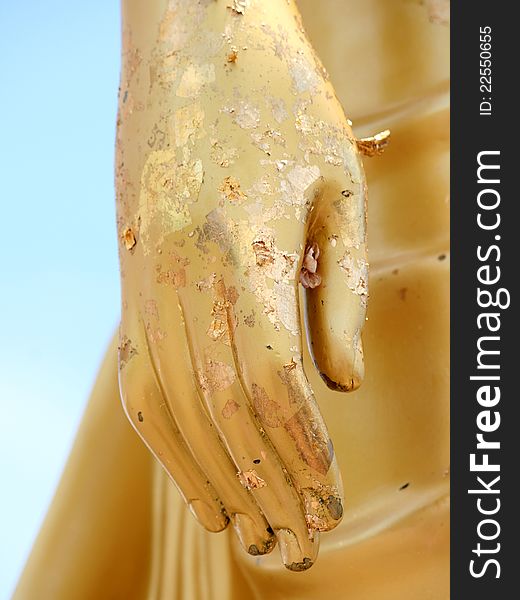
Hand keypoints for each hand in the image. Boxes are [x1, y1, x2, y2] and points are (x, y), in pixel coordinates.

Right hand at [116, 0, 366, 570]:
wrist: (194, 44)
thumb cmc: (281, 102)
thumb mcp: (338, 186)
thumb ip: (343, 291)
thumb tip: (343, 386)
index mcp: (242, 245)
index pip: (272, 382)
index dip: (303, 451)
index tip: (331, 499)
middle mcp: (180, 272)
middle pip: (221, 410)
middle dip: (264, 486)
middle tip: (297, 545)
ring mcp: (145, 278)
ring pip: (174, 406)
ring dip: (214, 478)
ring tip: (249, 533)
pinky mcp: (133, 280)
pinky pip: (141, 377)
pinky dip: (167, 439)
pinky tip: (196, 478)